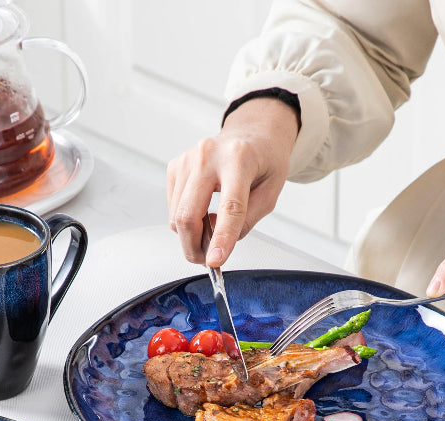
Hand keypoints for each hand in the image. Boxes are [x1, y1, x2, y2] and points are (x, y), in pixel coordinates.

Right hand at [167, 97, 298, 267]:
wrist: (251, 134)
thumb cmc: (264, 161)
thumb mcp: (271, 192)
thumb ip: (247, 220)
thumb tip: (217, 243)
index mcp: (239, 158)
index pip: (229, 207)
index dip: (221, 239)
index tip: (214, 262)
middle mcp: (208, 155)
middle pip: (188, 214)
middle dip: (194, 247)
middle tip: (208, 259)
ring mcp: (187, 160)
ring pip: (176, 216)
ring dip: (191, 236)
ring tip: (210, 231)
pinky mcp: (175, 167)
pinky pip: (173, 208)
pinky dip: (185, 220)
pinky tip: (202, 212)